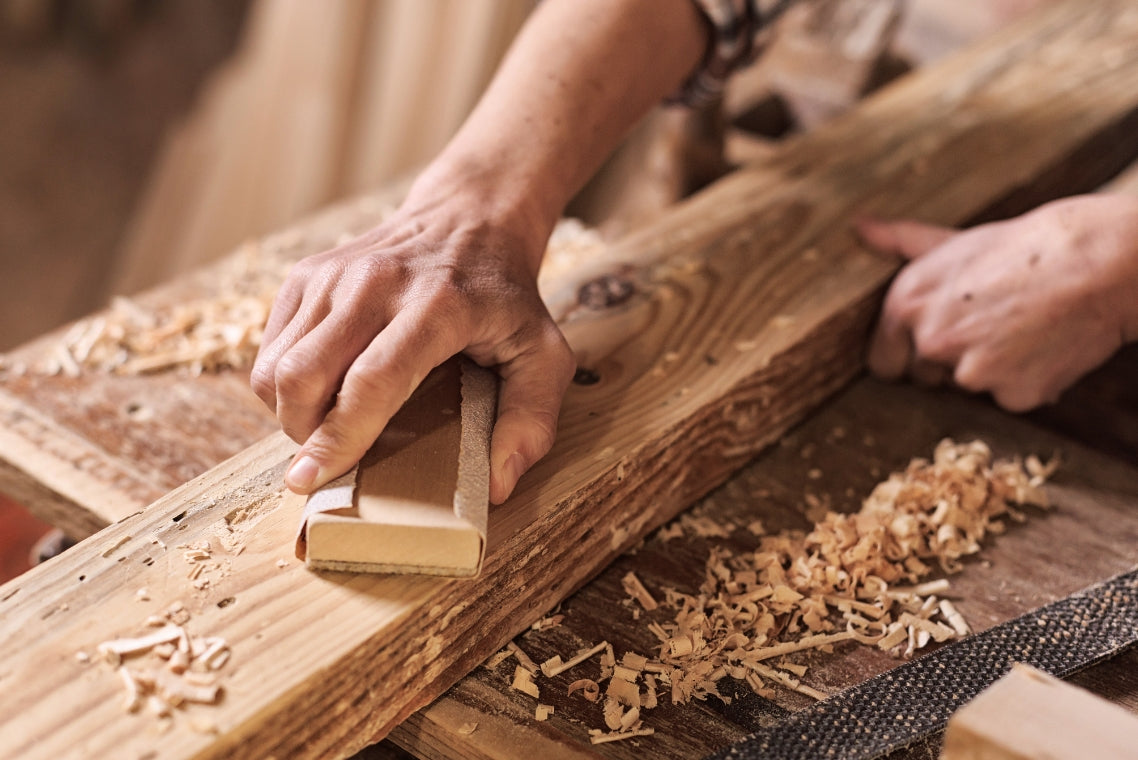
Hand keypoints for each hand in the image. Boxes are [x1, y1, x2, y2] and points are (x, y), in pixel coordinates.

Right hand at [251, 184, 574, 503]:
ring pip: (276, 367)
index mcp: (436, 306)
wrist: (470, 217)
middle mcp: (375, 283)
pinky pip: (269, 348)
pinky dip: (282, 384)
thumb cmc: (506, 298)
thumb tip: (498, 485)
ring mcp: (333, 274)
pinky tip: (321, 390)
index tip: (309, 482)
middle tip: (329, 460)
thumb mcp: (546, 355)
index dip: (337, 438)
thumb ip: (532, 420)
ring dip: (290, 414)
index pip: (370, 382)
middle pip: (305, 376)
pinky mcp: (306, 273)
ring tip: (327, 426)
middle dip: (304, 436)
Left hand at [857, 194, 1137, 410]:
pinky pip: (1010, 398)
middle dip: (949, 362)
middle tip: (990, 325)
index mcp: (905, 304)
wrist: (1099, 261)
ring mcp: (969, 372)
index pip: (882, 363)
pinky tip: (1045, 347)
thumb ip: (902, 243)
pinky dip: (1028, 381)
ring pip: (969, 388)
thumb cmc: (1026, 248)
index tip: (932, 344)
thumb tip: (861, 227)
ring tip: (1022, 328)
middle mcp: (930, 341)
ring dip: (990, 370)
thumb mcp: (955, 242)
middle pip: (924, 379)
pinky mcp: (1011, 394)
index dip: (907, 355)